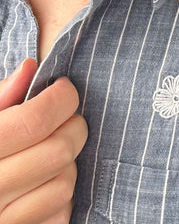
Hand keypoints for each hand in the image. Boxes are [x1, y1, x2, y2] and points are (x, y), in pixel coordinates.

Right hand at [0, 59, 87, 223]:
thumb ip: (0, 98)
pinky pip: (61, 214)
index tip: (63, 90)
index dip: (61, 98)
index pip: (35, 121)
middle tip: (64, 120)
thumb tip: (30, 67)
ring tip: (49, 153)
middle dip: (72, 127)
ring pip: (65, 183)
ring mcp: (3, 221)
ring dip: (67, 164)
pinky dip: (60, 197)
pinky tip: (43, 185)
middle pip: (59, 150)